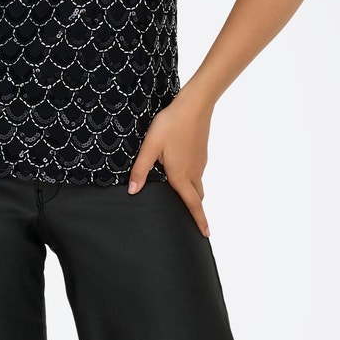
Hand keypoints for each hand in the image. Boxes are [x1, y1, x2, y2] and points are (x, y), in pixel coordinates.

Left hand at [128, 89, 212, 236]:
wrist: (194, 105)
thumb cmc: (171, 125)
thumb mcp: (150, 147)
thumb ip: (141, 170)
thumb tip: (133, 191)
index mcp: (181, 175)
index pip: (192, 204)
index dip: (199, 221)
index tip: (205, 234)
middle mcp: (193, 172)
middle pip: (197, 197)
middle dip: (196, 210)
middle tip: (193, 222)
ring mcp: (200, 162)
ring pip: (197, 184)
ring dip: (193, 194)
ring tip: (184, 199)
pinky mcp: (201, 152)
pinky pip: (198, 172)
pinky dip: (192, 179)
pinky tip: (181, 171)